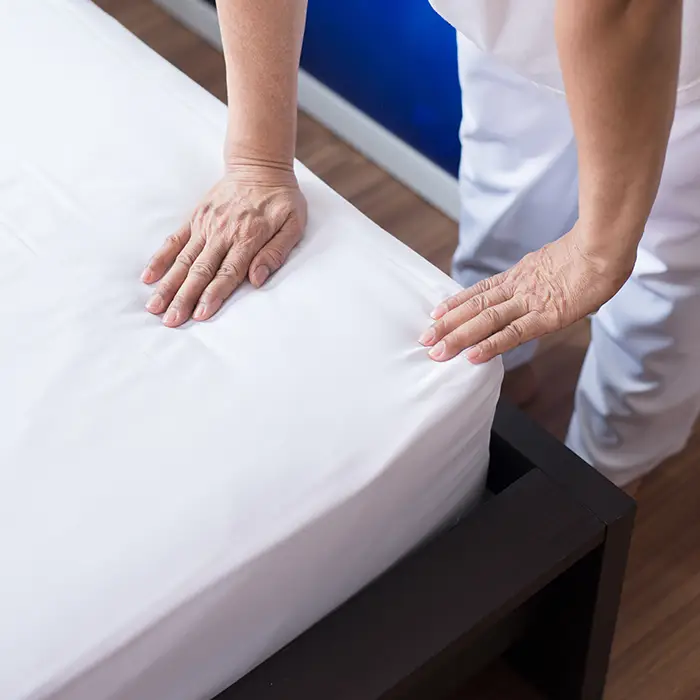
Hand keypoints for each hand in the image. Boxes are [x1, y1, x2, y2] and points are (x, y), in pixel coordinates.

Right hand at [141, 165, 306, 326]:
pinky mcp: (195, 219)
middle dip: (184, 298)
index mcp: (248, 237)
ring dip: (168, 285)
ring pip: (184, 260)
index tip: (200, 314)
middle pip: (200, 271)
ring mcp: (205, 225)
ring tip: (155, 307)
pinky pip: (175, 241)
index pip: (228, 272)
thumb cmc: (281, 199)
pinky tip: (148, 277)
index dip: (213, 295)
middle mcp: (222, 232)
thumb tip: (257, 279)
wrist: (260, 167)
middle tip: (171, 321)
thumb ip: (276, 252)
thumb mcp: (293, 224)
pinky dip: (160, 258)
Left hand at [419, 228, 634, 363]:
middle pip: (475, 307)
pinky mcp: (544, 316)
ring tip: (437, 351)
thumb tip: (539, 278)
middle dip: (448, 324)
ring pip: (485, 321)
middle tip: (425, 339)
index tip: (436, 312)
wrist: (604, 246)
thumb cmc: (591, 252)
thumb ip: (542, 273)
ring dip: (459, 337)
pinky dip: (490, 345)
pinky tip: (472, 356)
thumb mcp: (555, 260)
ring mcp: (529, 302)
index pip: (481, 291)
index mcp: (520, 275)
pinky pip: (512, 333)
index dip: (456, 303)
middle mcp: (518, 289)